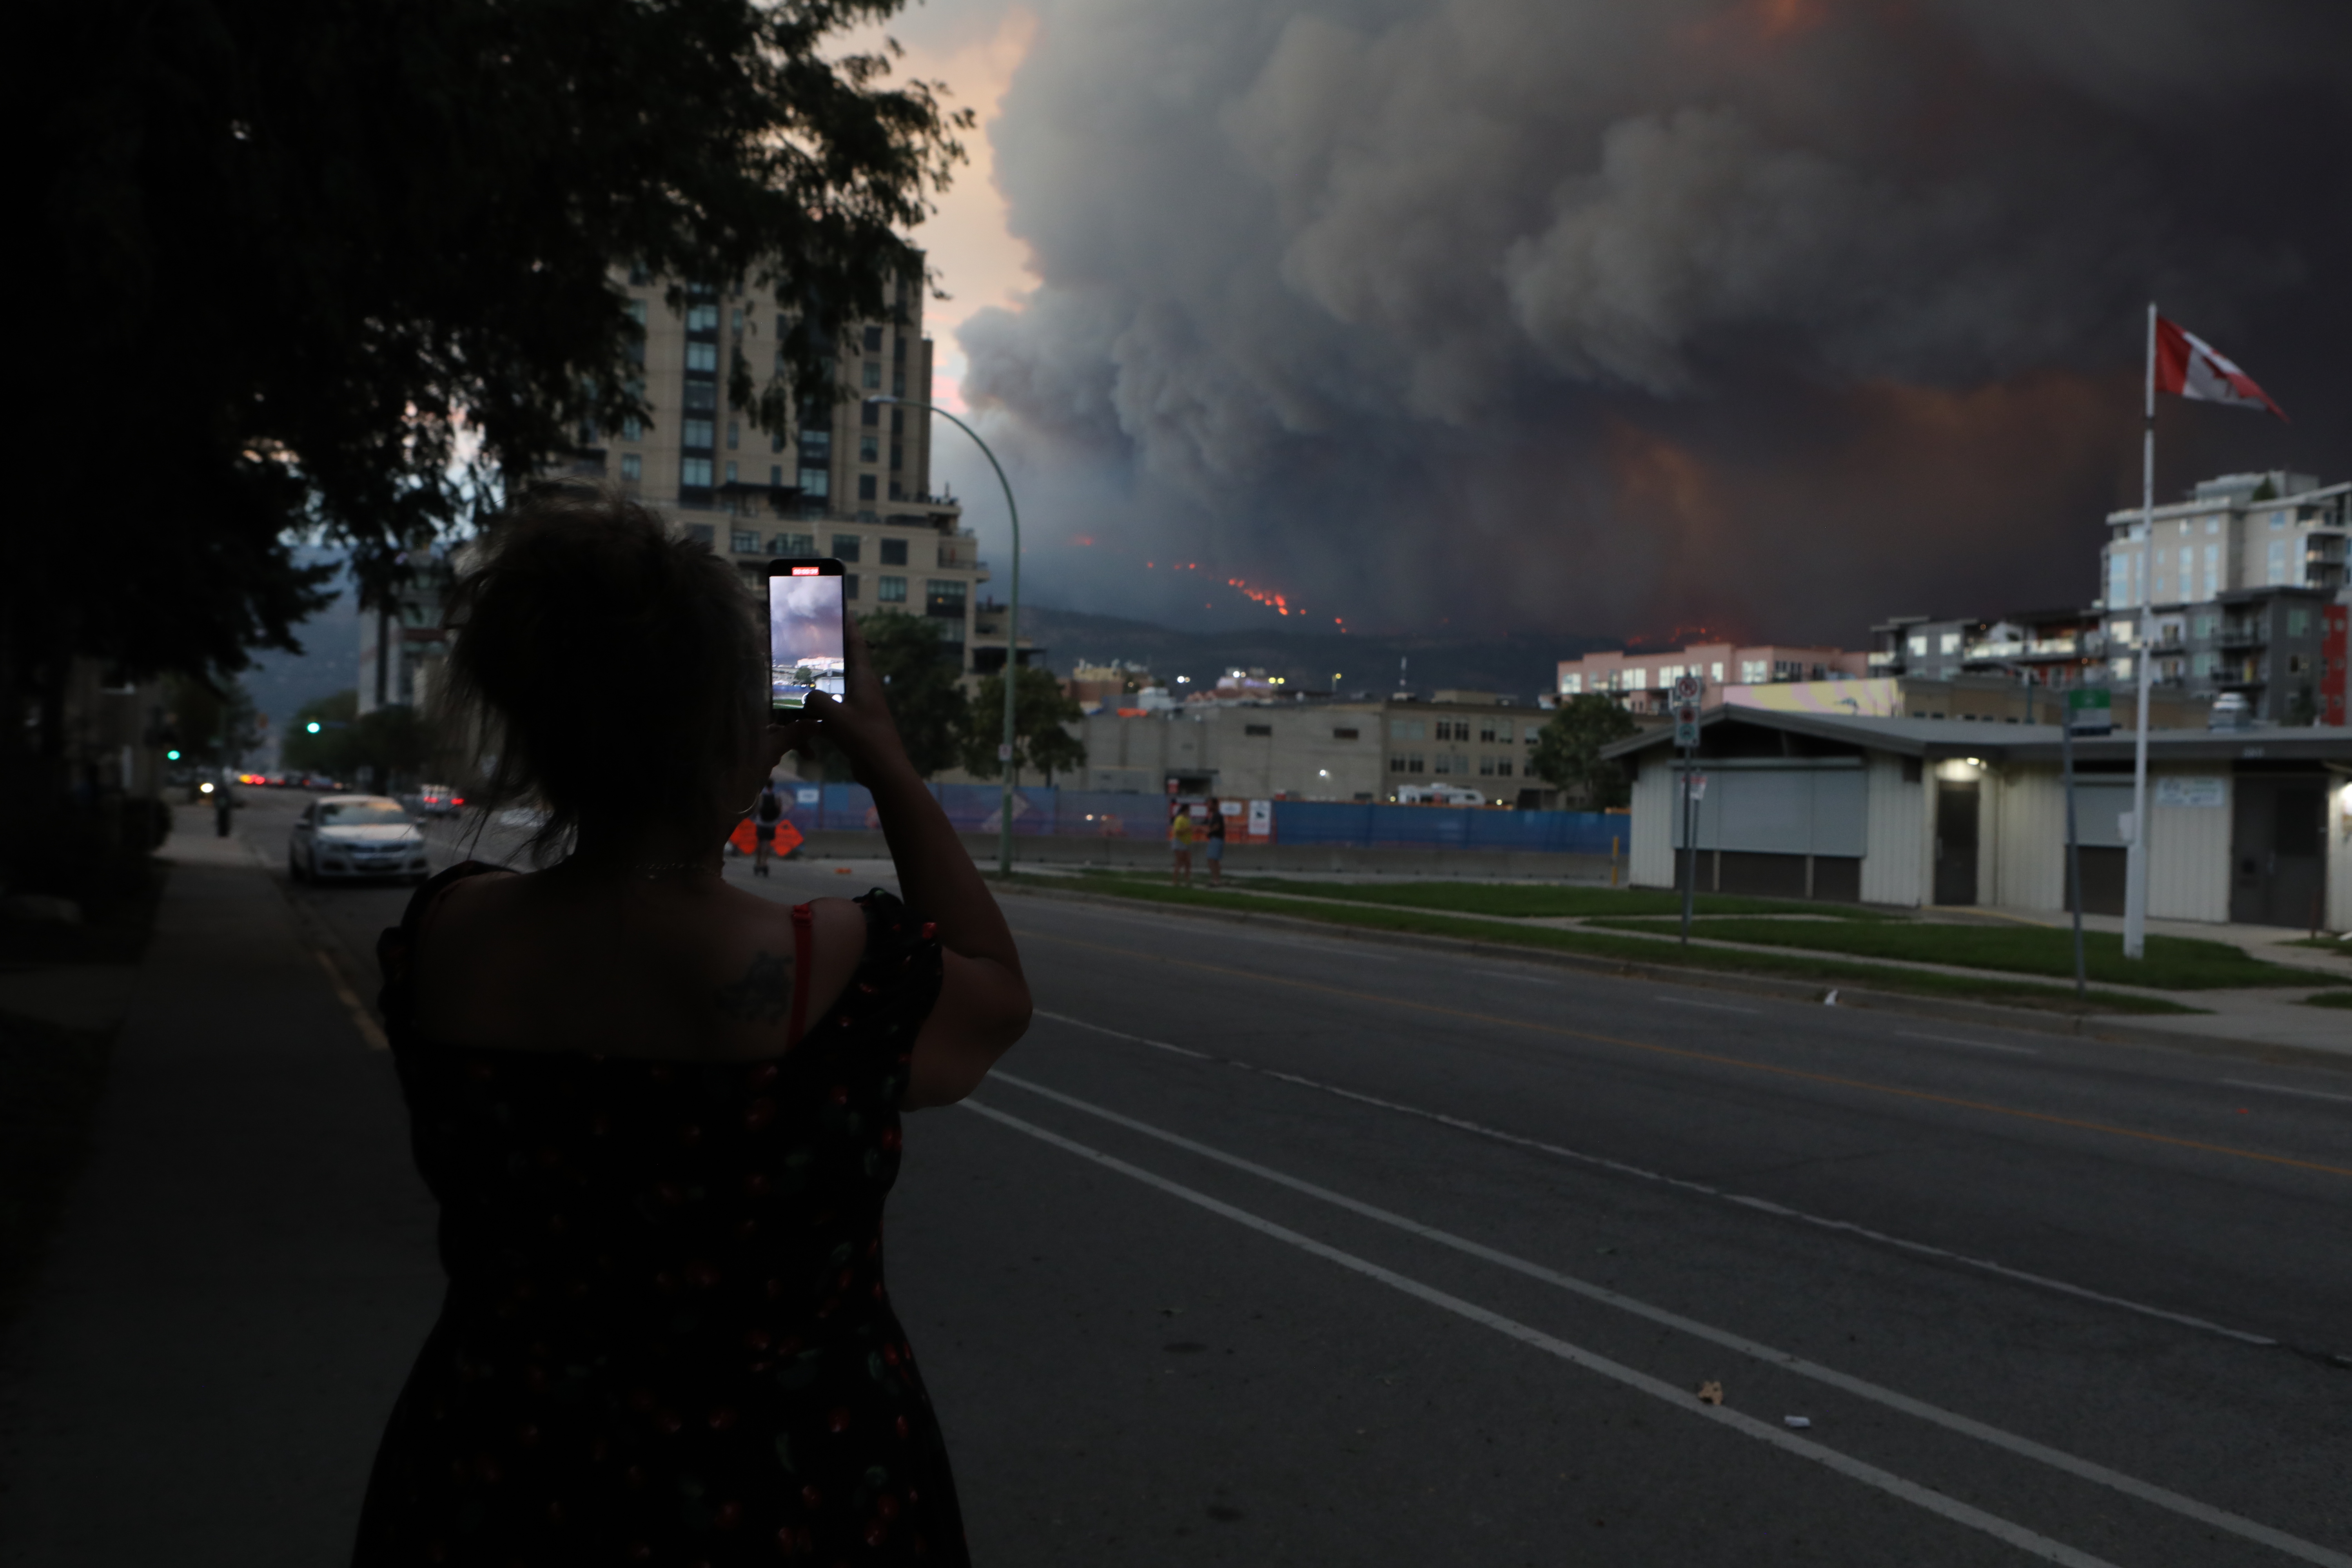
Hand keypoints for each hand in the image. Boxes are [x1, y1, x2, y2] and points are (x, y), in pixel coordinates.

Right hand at [792, 615, 912, 784]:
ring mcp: (859, 709)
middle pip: (844, 665)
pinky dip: (818, 715)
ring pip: (835, 691)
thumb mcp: (833, 715)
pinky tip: (801, 718)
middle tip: (812, 641)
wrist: (883, 770)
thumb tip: (807, 696)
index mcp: (864, 680)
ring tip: (799, 678)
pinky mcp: (854, 726)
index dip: (849, 627)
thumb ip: (815, 700)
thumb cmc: (863, 738)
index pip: (856, 645)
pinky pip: (832, 714)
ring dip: (819, 687)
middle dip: (830, 654)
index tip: (843, 610)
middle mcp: (863, 690)